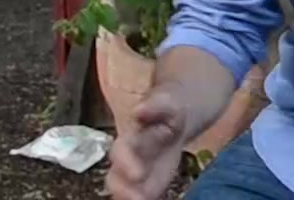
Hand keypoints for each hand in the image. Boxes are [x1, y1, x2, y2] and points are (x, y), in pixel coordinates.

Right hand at [105, 85, 188, 199]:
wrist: (177, 118)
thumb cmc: (168, 109)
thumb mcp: (166, 103)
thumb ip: (155, 106)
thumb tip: (138, 110)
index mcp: (129, 137)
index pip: (121, 151)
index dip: (126, 164)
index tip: (137, 175)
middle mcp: (126, 159)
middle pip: (116, 177)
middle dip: (124, 190)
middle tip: (138, 199)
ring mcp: (136, 173)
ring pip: (124, 189)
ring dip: (129, 197)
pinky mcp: (148, 183)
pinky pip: (143, 195)